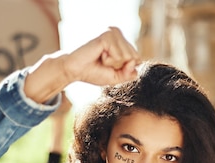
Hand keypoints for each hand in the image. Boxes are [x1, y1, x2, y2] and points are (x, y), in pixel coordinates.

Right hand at [25, 27, 140, 102]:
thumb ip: (129, 73)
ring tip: (101, 58)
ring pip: (127, 56)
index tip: (110, 67)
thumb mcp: (116, 77)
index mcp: (122, 42)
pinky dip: (108, 60)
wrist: (76, 71)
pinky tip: (99, 55)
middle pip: (134, 57)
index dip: (126, 69)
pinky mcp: (107, 35)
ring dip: (113, 63)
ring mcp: (113, 33)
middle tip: (104, 62)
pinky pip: (118, 55)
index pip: (138, 58)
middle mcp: (118, 34)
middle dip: (119, 66)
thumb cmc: (94, 72)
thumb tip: (135, 62)